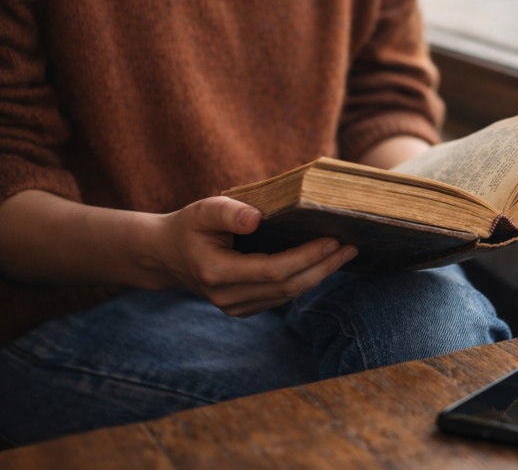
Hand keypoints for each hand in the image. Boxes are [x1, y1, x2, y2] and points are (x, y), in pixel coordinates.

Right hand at [151, 196, 356, 317]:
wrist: (166, 256)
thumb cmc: (188, 227)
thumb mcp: (202, 210)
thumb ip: (227, 212)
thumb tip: (257, 218)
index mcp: (218, 274)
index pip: (273, 271)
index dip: (305, 257)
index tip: (331, 240)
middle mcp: (228, 297)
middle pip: (287, 287)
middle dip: (322, 267)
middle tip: (350, 247)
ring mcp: (236, 307)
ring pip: (287, 295)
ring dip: (319, 275)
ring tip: (344, 253)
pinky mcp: (244, 308)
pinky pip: (281, 297)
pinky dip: (305, 280)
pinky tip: (323, 263)